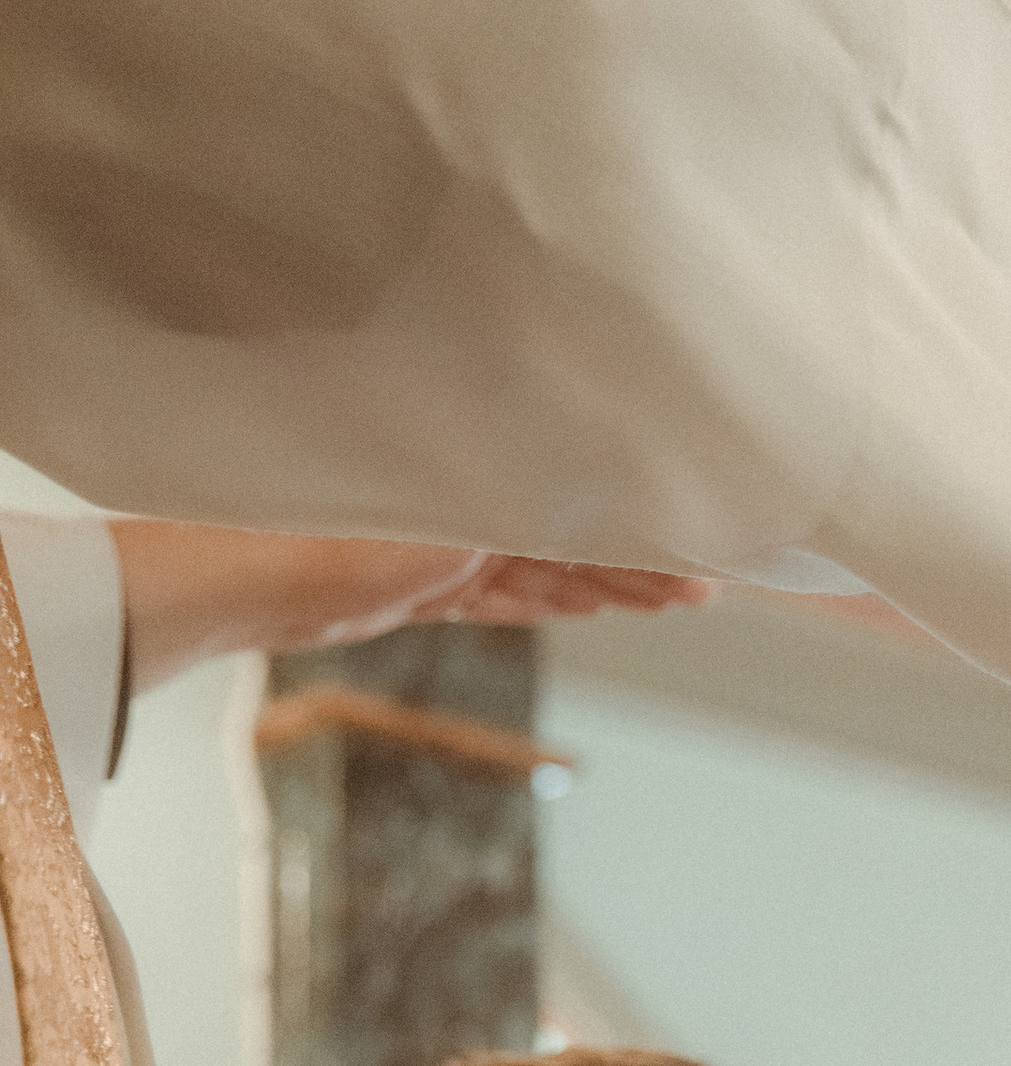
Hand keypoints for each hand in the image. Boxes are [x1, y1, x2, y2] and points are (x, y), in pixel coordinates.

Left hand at [111, 522, 714, 695]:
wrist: (243, 583)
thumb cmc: (334, 526)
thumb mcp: (454, 511)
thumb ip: (525, 496)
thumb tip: (605, 467)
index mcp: (473, 459)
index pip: (579, 485)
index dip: (642, 510)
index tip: (702, 521)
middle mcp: (463, 494)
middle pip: (574, 527)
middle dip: (643, 553)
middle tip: (712, 577)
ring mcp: (444, 542)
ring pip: (549, 564)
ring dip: (612, 582)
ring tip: (677, 596)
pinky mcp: (420, 585)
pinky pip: (506, 594)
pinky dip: (552, 600)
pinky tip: (596, 605)